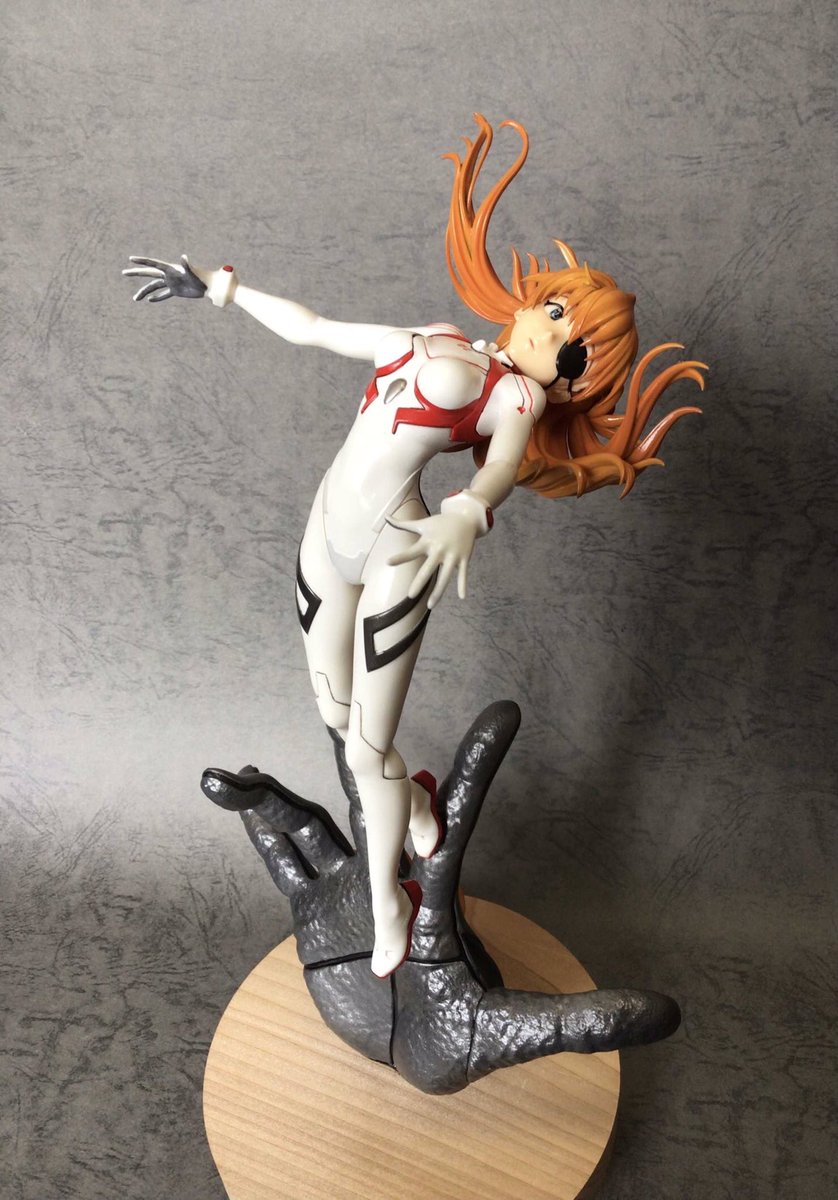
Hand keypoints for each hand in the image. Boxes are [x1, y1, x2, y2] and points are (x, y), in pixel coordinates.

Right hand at [122, 254, 206, 301]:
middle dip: (136, 273)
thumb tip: (184, 257)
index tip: (131, 259)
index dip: (142, 261)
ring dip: (144, 292)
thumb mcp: (192, 273)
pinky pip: (164, 294)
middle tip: (124, 272)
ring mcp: (171, 283)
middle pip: (149, 274)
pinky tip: (150, 300)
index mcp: (170, 269)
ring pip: (154, 287)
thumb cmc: (201, 278)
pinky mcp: (175, 291)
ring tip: (135, 299)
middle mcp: (168, 275)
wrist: (208, 287)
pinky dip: (157, 297)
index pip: (153, 264)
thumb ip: (186, 265)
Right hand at [201, 703, 679, 1094]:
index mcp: (438, 887)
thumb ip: (585, 1022)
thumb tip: (669, 1015)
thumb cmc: (463, 1037)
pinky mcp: (314, 914)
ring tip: (234, 773)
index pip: (455, 816)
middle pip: (373, 802)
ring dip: (273, 799)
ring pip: (309, 827)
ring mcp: (349, 889)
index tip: (506, 712)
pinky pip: (282, 866)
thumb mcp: (520, 1032)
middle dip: (360, 753)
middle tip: (355, 688)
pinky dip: (255, 830)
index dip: (476, 767)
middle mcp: (392, 872)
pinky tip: (229, 791)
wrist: (408, 1057)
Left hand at [387, 512, 475, 607]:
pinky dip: (463, 585)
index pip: (411, 551)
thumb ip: (403, 524)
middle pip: (428, 569)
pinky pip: (463, 574)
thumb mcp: (422, 523)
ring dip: (438, 592)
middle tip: (410, 595)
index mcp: (427, 542)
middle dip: (419, 582)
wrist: (465, 517)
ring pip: (445, 576)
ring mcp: (452, 555)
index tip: (388, 562)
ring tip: (430, 605)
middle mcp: (439, 550)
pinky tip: (462, 597)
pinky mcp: (464, 558)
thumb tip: (386, 517)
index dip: (400, 557)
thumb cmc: (440, 522)